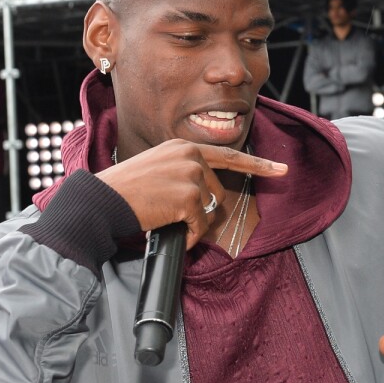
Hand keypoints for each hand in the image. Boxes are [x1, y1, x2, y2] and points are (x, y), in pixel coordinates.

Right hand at [96, 140, 286, 248]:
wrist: (103, 201)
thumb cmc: (126, 191)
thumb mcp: (157, 169)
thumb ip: (184, 172)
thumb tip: (208, 198)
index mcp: (183, 146)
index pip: (228, 155)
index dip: (257, 166)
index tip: (281, 171)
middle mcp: (190, 155)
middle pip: (217, 193)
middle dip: (201, 210)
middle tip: (170, 213)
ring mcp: (192, 174)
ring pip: (209, 210)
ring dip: (191, 223)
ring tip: (163, 217)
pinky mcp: (190, 196)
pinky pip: (200, 226)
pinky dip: (187, 235)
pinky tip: (166, 229)